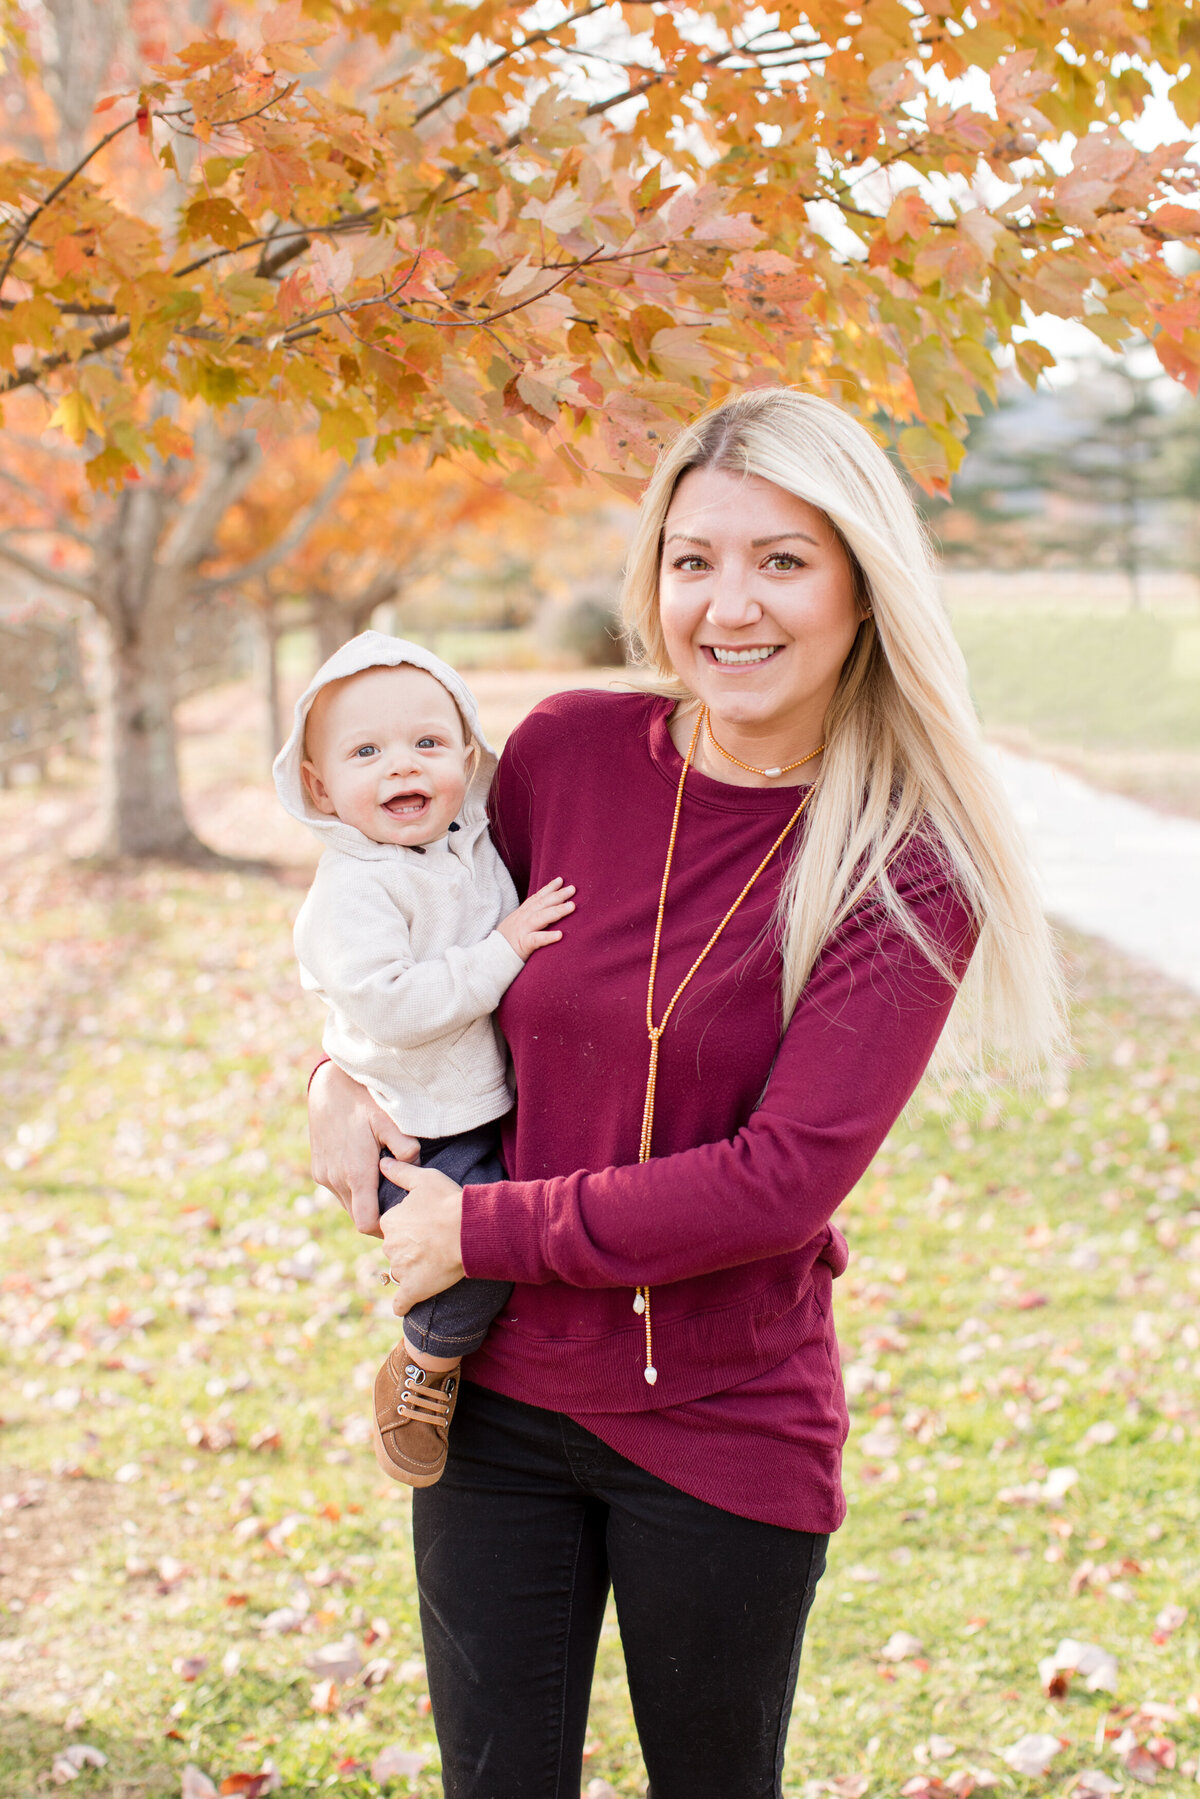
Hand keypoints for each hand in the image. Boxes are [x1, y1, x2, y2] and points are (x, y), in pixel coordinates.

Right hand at [308, 1062, 418, 1236]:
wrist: (328, 1086)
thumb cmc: (363, 1101)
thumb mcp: (390, 1120)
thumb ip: (406, 1147)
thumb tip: (415, 1168)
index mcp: (356, 1173)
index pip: (366, 1223)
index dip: (383, 1227)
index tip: (400, 1218)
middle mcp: (336, 1179)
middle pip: (358, 1217)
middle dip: (377, 1215)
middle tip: (398, 1203)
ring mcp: (324, 1175)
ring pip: (347, 1205)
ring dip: (363, 1201)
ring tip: (383, 1185)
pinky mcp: (318, 1170)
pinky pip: (337, 1191)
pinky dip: (352, 1190)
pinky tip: (366, 1172)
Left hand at [378, 1163, 465, 1314]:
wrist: (468, 1230)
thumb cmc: (448, 1202)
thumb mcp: (425, 1179)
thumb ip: (400, 1172)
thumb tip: (382, 1162)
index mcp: (390, 1221)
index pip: (392, 1227)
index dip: (408, 1226)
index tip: (424, 1226)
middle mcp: (390, 1246)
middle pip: (396, 1249)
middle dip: (409, 1248)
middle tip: (432, 1243)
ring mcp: (401, 1269)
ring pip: (401, 1271)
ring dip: (412, 1270)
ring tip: (434, 1263)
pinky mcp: (414, 1289)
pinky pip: (401, 1302)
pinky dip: (403, 1304)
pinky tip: (407, 1304)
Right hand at [497, 876, 575, 960]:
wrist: (490, 958)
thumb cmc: (505, 944)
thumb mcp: (515, 925)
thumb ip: (527, 918)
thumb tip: (542, 912)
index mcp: (521, 914)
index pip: (536, 898)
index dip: (548, 888)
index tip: (560, 880)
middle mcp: (522, 919)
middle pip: (541, 904)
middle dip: (558, 895)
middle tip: (573, 889)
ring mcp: (522, 930)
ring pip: (541, 918)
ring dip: (557, 911)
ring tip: (572, 906)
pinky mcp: (522, 945)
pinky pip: (536, 939)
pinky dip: (548, 936)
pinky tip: (560, 935)